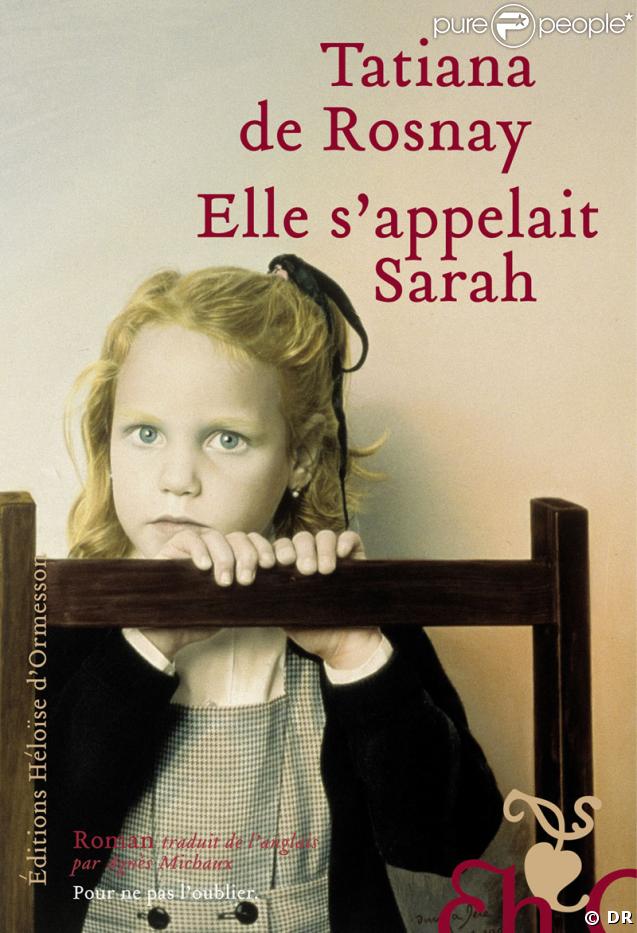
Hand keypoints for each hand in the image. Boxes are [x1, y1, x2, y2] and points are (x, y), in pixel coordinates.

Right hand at [143, 528, 275, 659]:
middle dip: (247, 556)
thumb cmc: (204, 619)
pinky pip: (188, 538)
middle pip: (238, 537)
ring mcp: (193, 547)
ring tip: (224, 582)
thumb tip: (277, 586)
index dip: (264, 548)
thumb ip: (250, 591)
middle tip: (246, 580)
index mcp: (234, 558)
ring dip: (224, 557)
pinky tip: (204, 567)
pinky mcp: (171, 549)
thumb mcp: (233, 605)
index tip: (271, 565)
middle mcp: (215, 548)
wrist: (170, 633)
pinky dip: (199, 550)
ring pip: (215, 536)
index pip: (253, 541)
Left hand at [275, 530, 382, 668]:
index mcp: (290, 569)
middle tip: (305, 571)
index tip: (269, 565)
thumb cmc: (313, 631)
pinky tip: (342, 554)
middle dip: (300, 551)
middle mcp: (310, 558)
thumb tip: (255, 586)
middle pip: (300, 539)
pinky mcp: (355, 558)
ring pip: (323, 536)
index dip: (272, 551)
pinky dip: (345, 542)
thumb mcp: (286, 615)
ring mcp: (333, 556)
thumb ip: (273, 598)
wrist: (345, 645)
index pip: (278, 548)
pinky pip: (350, 538)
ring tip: (324, 570)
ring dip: (322, 549)